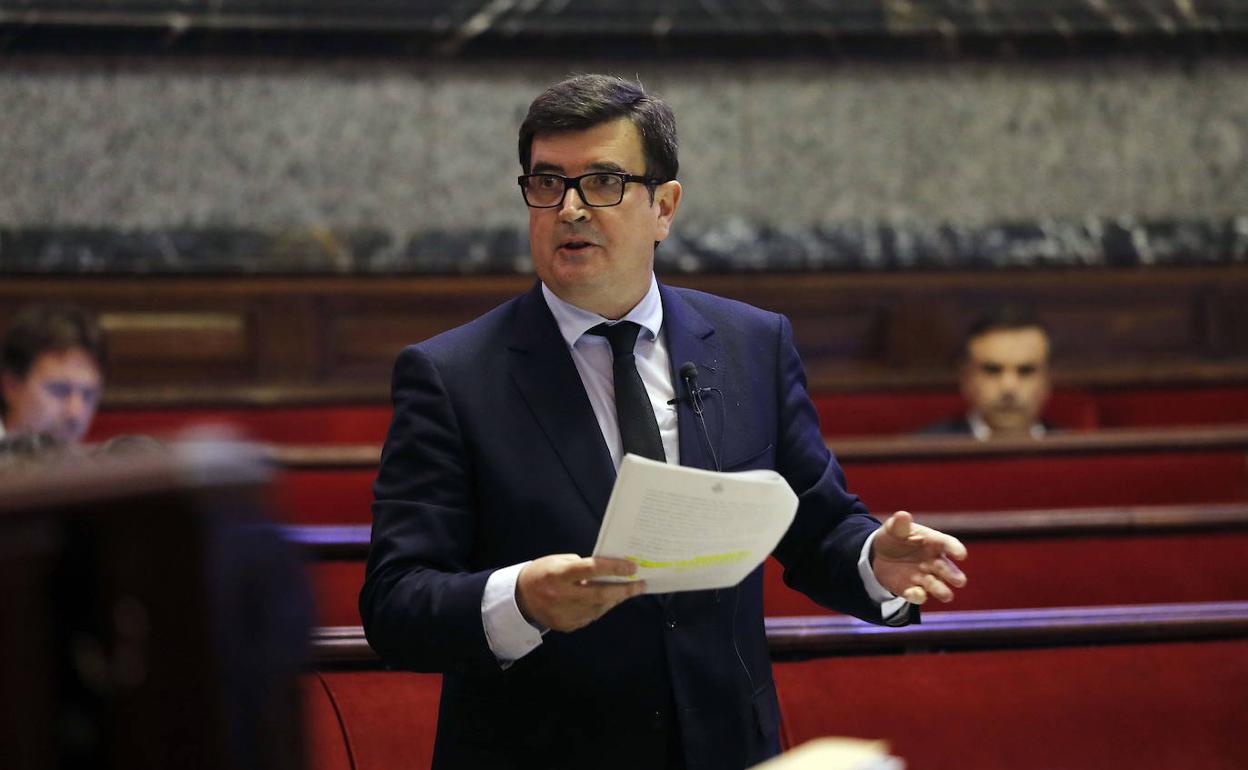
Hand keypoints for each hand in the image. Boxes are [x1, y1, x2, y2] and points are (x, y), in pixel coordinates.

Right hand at [516, 554, 646, 631]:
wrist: (520, 599)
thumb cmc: (542, 572)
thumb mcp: (558, 561)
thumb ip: (581, 567)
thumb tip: (608, 571)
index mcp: (558, 575)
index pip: (591, 569)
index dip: (614, 568)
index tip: (633, 567)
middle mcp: (561, 596)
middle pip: (600, 594)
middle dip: (624, 590)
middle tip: (640, 585)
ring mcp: (564, 614)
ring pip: (599, 608)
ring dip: (615, 599)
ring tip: (627, 591)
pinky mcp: (566, 625)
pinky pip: (591, 616)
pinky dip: (602, 608)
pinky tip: (609, 600)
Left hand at [871, 511, 967, 604]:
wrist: (879, 556)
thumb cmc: (894, 537)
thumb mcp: (894, 528)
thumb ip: (899, 524)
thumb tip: (903, 515)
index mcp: (933, 542)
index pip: (948, 544)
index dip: (955, 549)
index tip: (961, 554)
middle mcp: (934, 562)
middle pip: (948, 569)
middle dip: (954, 576)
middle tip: (959, 581)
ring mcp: (925, 578)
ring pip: (938, 586)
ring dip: (941, 590)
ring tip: (946, 595)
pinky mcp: (913, 590)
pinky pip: (918, 596)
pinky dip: (917, 596)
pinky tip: (913, 593)